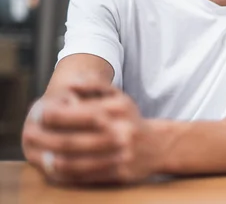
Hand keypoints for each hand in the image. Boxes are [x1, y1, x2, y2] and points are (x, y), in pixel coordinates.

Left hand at [22, 81, 161, 184]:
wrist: (158, 145)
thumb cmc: (130, 119)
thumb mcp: (118, 96)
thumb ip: (94, 86)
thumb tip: (70, 85)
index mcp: (119, 111)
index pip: (79, 113)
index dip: (55, 116)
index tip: (40, 113)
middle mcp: (120, 133)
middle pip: (73, 141)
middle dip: (46, 139)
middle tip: (30, 136)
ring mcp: (120, 155)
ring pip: (76, 163)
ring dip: (52, 160)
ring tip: (41, 155)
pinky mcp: (119, 174)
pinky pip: (86, 177)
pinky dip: (66, 175)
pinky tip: (55, 168)